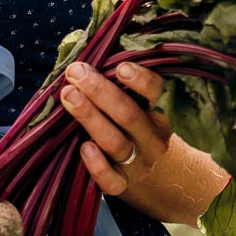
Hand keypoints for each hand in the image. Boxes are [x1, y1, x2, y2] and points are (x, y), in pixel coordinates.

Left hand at [59, 60, 172, 197]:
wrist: (166, 182)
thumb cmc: (141, 128)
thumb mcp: (143, 107)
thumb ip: (121, 83)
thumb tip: (86, 51)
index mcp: (160, 114)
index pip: (158, 95)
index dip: (142, 81)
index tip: (121, 67)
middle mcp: (153, 139)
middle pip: (129, 115)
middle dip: (101, 91)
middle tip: (76, 72)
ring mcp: (139, 163)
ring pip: (116, 142)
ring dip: (91, 118)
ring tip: (69, 96)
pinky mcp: (124, 185)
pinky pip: (112, 181)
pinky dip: (98, 167)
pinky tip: (84, 148)